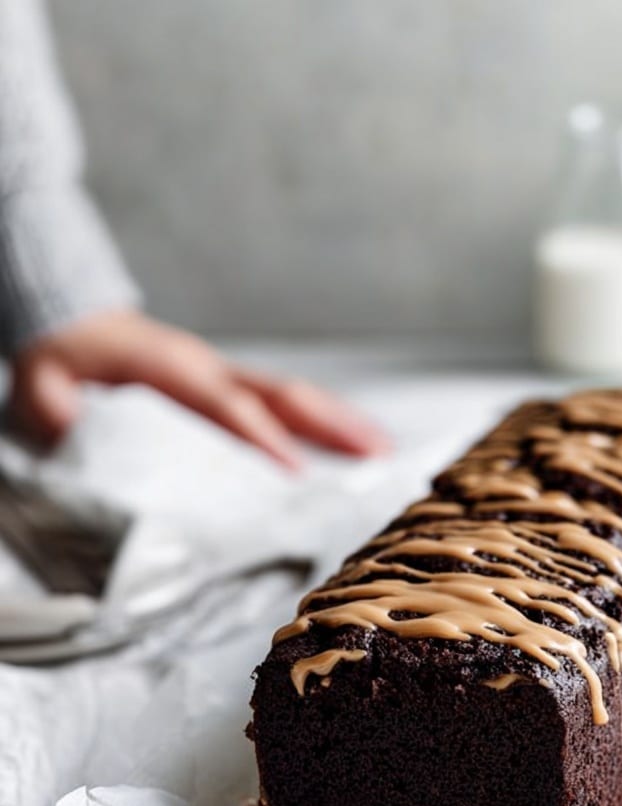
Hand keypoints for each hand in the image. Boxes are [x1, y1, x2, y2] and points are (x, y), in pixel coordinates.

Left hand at [8, 308, 390, 467]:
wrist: (74, 320)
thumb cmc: (65, 357)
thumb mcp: (41, 382)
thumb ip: (55, 407)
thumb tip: (75, 431)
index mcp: (172, 370)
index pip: (226, 407)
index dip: (262, 439)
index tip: (296, 476)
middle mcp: (212, 370)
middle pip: (282, 396)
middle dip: (332, 428)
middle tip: (377, 459)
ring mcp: (228, 376)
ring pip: (295, 399)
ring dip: (343, 425)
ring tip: (387, 455)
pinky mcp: (235, 388)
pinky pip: (287, 407)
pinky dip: (327, 425)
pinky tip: (355, 446)